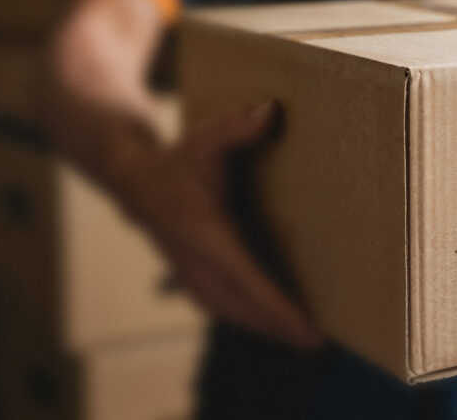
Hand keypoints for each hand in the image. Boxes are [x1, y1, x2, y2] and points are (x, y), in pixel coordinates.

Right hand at [113, 101, 322, 349]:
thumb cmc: (181, 158)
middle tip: (320, 344)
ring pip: (233, 314)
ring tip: (305, 340)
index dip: (277, 308)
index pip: (247, 279)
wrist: (136, 179)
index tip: (307, 329)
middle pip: (244, 309)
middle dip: (280, 329)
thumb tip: (271, 113)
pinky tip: (276, 326)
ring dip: (266, 330)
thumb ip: (238, 126)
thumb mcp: (208, 136)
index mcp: (205, 235)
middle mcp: (198, 263)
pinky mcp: (194, 279)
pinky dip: (251, 321)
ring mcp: (193, 276)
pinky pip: (225, 309)